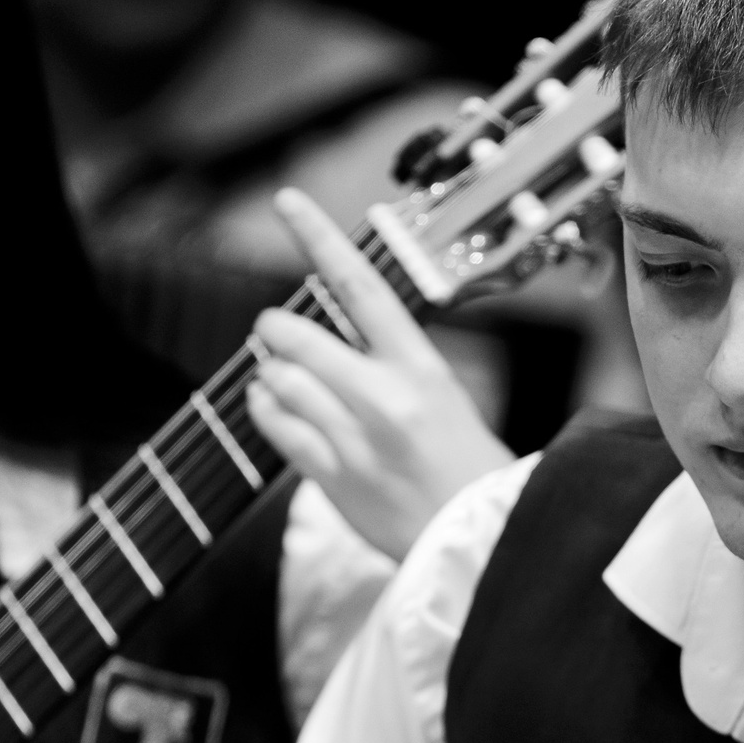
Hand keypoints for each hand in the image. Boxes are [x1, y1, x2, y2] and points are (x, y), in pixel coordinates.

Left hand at [244, 187, 512, 562]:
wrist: (478, 539)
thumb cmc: (465, 463)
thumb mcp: (443, 394)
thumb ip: (390, 360)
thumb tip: (330, 327)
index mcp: (420, 367)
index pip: (360, 286)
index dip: (318, 237)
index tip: (287, 202)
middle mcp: (385, 399)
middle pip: (299, 337)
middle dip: (275, 328)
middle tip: (273, 329)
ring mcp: (356, 440)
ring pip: (281, 382)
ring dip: (268, 371)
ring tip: (277, 374)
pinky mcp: (334, 478)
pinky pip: (277, 429)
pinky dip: (265, 409)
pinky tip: (271, 405)